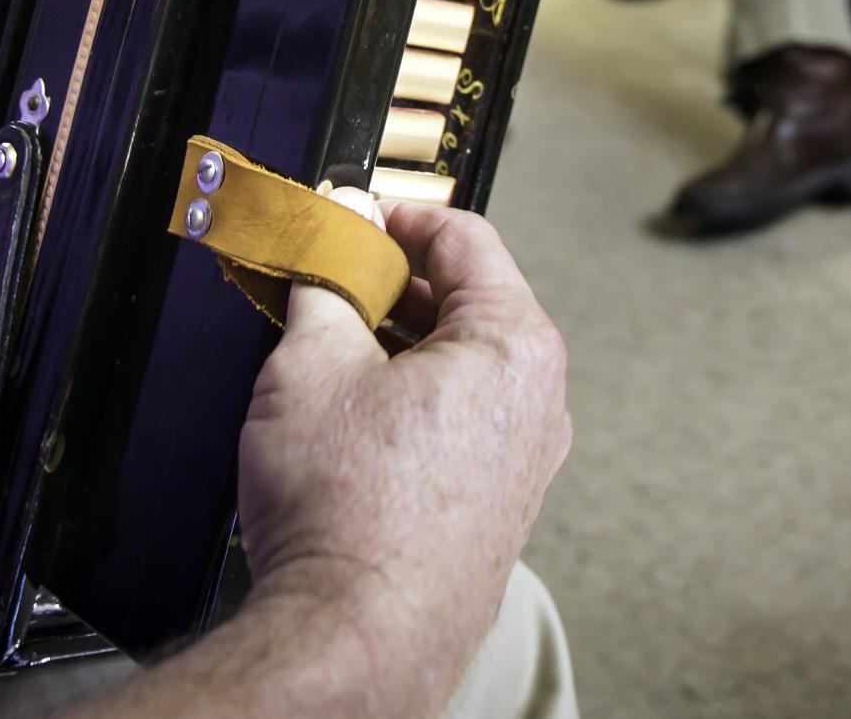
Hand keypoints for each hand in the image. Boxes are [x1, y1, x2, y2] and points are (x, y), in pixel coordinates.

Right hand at [234, 199, 570, 716]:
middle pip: (467, 301)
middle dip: (390, 285)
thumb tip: (328, 237)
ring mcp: (525, 457)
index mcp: (516, 344)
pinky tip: (350, 419)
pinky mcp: (499, 503)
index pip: (465, 237)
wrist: (355, 635)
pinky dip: (411, 401)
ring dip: (396, 346)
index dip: (395, 216)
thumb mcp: (310, 365)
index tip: (348, 219)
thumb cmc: (347, 514)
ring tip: (325, 352)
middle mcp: (540, 399)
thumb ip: (324, 281)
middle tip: (325, 283)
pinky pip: (460, 420)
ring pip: (461, 365)